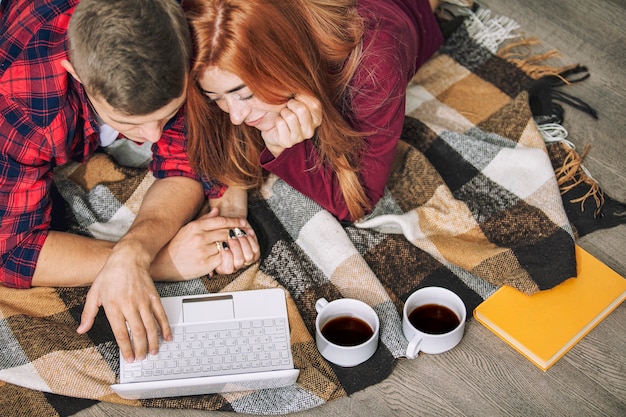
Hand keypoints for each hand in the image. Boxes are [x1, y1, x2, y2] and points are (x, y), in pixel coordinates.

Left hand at [76, 242, 169, 362]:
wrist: (128, 258)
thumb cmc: (110, 275)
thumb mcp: (94, 294)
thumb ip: (87, 314)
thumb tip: (81, 329)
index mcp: (113, 306)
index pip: (121, 332)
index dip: (126, 348)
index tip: (129, 358)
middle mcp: (129, 305)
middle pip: (138, 332)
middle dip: (140, 349)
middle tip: (141, 358)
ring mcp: (143, 301)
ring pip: (151, 326)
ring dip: (153, 342)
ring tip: (153, 352)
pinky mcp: (153, 297)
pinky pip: (161, 315)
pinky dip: (165, 327)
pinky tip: (166, 336)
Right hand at [153, 207, 257, 278]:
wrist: (161, 264)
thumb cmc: (174, 246)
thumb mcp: (187, 229)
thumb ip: (203, 220)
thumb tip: (217, 210)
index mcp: (195, 227)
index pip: (221, 221)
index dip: (235, 221)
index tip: (243, 222)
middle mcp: (199, 237)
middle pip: (226, 232)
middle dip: (238, 233)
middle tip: (245, 233)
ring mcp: (202, 251)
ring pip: (226, 245)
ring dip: (233, 245)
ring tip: (238, 245)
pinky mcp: (205, 264)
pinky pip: (222, 258)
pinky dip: (227, 257)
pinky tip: (229, 255)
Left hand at [262, 94, 321, 156]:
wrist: (273, 129)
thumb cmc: (287, 111)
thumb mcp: (297, 101)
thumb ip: (303, 95)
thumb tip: (298, 87)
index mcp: (316, 119)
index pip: (315, 104)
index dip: (302, 96)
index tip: (295, 96)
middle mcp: (310, 130)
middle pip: (302, 109)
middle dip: (291, 103)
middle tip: (288, 106)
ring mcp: (299, 137)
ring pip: (290, 117)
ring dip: (283, 112)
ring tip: (283, 115)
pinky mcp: (287, 142)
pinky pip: (280, 123)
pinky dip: (277, 120)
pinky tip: (278, 124)